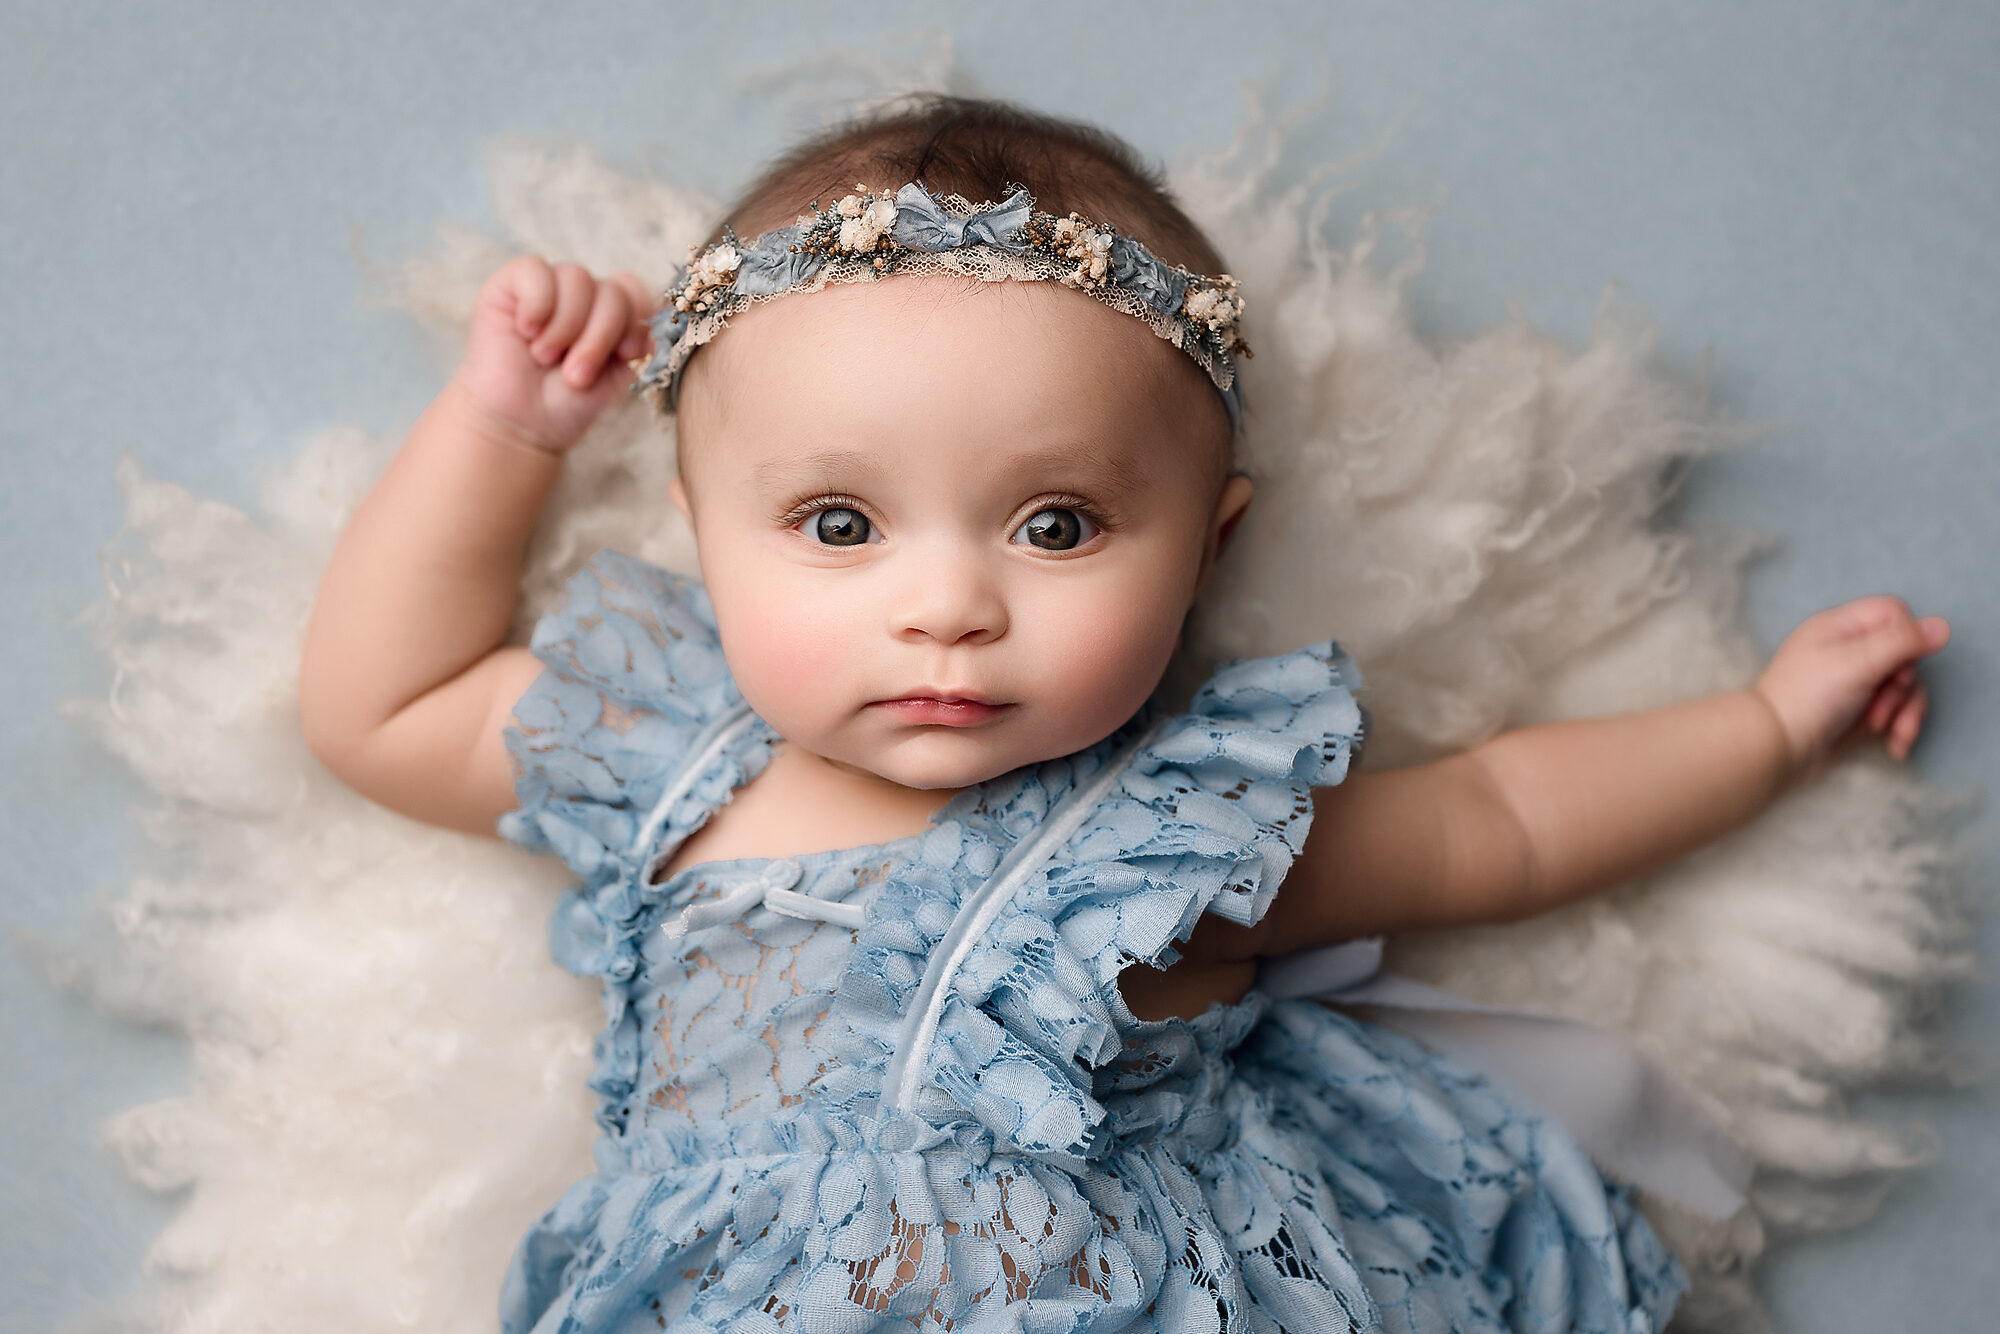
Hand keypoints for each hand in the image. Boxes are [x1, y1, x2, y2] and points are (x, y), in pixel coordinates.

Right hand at [450, 255, 653, 453]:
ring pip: (577, 278)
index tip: (625, 355)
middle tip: (576, 374)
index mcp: (609, 314)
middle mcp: (581, 296)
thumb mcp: (618, 374)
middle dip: (599, 337)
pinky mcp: (509, 284)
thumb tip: (658, 307)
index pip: (634, 289)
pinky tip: (526, 332)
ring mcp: (547, 287)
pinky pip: (535, 270)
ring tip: (545, 359)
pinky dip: (537, 304)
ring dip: (566, 328)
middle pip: (612, 290)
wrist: (520, 424)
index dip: (635, 319)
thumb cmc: (566, 403)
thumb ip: (639, 339)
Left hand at [1754, 595, 1949, 782]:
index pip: (1893, 613)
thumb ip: (1900, 643)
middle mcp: (1847, 651)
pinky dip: (1899, 727)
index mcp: (1838, 628)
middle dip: (1904, 686)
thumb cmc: (1805, 700)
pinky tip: (1894, 748)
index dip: (1907, 637)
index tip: (1898, 665)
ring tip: (1889, 734)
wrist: (1775, 751)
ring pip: (1905, 686)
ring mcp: (1854, 682)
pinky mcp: (1858, 711)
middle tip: (1881, 705)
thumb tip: (1942, 626)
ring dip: (1905, 712)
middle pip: (1906, 654)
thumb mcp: (1855, 663)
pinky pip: (1894, 710)